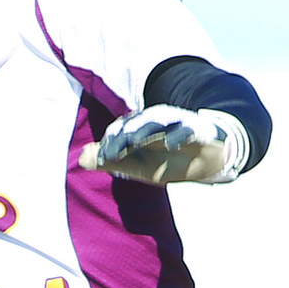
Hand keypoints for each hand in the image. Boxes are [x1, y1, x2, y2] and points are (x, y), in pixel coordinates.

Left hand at [78, 105, 232, 185]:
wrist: (207, 160)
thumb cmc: (168, 161)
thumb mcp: (138, 166)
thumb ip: (112, 161)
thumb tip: (80, 158)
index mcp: (141, 128)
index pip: (121, 129)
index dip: (111, 142)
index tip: (103, 158)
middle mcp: (157, 121)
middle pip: (136, 124)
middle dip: (123, 137)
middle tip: (111, 155)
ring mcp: (176, 124)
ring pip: (158, 123)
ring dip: (145, 132)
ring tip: (133, 142)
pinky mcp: (196, 131)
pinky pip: (187, 132)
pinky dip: (179, 136)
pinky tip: (172, 145)